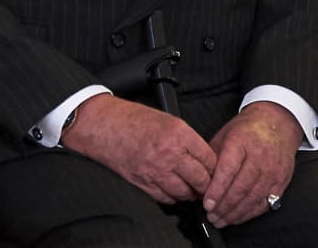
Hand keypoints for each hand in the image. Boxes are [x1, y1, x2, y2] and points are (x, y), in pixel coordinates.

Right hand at [61, 94, 216, 203]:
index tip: (215, 171)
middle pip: (201, 179)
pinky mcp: (142, 182)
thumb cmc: (130, 118)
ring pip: (185, 192)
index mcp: (178, 133)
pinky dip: (172, 198)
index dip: (215, 168)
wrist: (101, 124)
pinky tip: (172, 191)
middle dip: (206, 185)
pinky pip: (165, 198)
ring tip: (190, 189)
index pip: (210, 159)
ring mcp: (155, 169)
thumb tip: (203, 157)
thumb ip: (186, 139)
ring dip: (190, 193)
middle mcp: (169, 153)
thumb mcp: (166, 119)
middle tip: (206, 184)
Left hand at [202, 101, 301, 227]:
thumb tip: (200, 178)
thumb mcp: (224, 134)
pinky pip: (265, 202)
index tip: (206, 203)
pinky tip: (238, 217)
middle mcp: (259, 157)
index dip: (216, 189)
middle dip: (224, 206)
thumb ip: (212, 156)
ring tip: (221, 220)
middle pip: (241, 188)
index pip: (228, 170)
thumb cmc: (248, 129)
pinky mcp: (281, 182)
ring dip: (235, 213)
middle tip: (211, 216)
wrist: (277, 123)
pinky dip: (250, 213)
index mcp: (241, 142)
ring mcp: (272, 171)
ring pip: (253, 198)